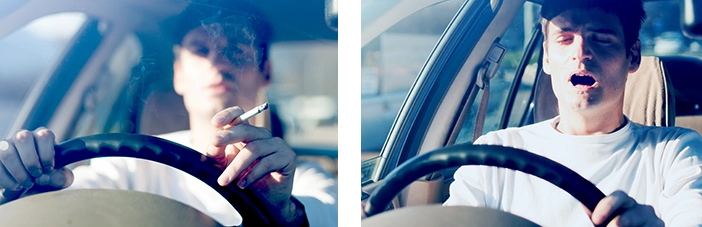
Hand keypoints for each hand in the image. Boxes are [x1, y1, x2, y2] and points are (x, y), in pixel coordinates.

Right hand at [0, 128, 73, 201]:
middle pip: (23, 138)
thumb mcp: (60, 179)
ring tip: (26, 183)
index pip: (44, 135)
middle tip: (36, 175)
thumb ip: (61, 177)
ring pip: (7, 153)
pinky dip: (6, 180)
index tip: (48, 169)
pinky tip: (15, 186)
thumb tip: (46, 177)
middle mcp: (23, 137)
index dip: (46, 154)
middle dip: (30, 161)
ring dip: (18, 172)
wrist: (30, 187)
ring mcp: (6, 145)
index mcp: (42, 137)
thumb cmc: (48, 178)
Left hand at [208, 106, 302, 224]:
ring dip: (236, 166)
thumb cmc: (247, 181)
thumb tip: (213, 142)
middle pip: (246, 129)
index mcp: (248, 134)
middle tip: (214, 143)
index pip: (240, 116)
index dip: (228, 115)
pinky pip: (267, 162)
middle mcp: (264, 136)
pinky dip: (252, 174)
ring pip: (254, 149)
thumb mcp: (226, 166)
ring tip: (224, 181)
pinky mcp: (288, 157)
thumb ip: (218, 154)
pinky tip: (243, 185)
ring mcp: (277, 145)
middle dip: (228, 136)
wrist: (267, 203)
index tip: (215, 124)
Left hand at [590, 190, 663, 226]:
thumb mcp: (603, 220)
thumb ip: (596, 214)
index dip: (608, 206)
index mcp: (623, 203)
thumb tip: (585, 204)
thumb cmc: (611, 225)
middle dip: (623, 220)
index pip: (618, 196)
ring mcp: (653, 220)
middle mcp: (640, 209)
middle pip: (635, 210)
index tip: (596, 220)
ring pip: (647, 223)